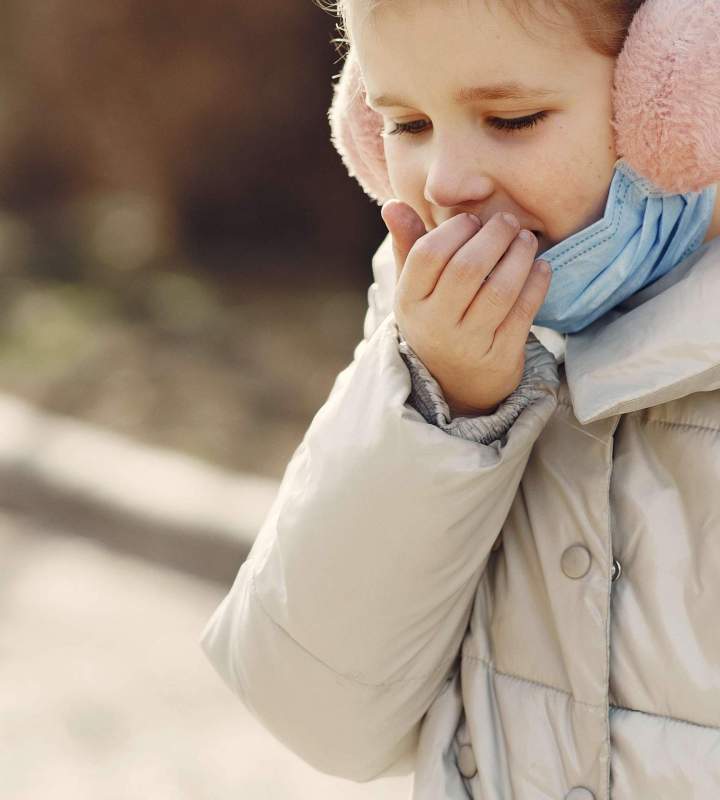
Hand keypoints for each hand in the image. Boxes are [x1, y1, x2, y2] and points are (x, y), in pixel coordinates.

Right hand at [381, 200, 550, 415]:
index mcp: (410, 302)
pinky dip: (536, 284)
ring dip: (519, 257)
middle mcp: (435, 325)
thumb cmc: (435, 320)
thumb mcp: (415, 289)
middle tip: (508, 221)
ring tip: (527, 240)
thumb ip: (408, 246)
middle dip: (493, 237)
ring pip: (500, 291)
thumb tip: (393, 205)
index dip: (454, 230)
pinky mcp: (500, 357)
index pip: (427, 255)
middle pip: (466, 269)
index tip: (472, 220)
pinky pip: (523, 313)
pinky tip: (541, 267)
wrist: (455, 384)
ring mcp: (468, 344)